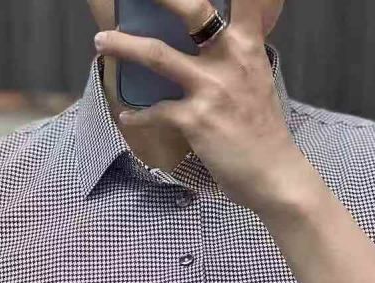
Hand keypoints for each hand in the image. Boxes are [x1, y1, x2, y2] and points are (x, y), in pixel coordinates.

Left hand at [93, 0, 309, 214]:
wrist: (273, 174)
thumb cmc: (263, 132)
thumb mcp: (256, 82)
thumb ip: (235, 59)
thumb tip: (210, 47)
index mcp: (248, 47)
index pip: (244, 0)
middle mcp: (230, 60)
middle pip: (193, 10)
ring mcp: (211, 89)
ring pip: (157, 55)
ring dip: (124, 46)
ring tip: (101, 41)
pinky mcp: (195, 120)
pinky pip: (155, 111)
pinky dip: (138, 115)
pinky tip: (127, 116)